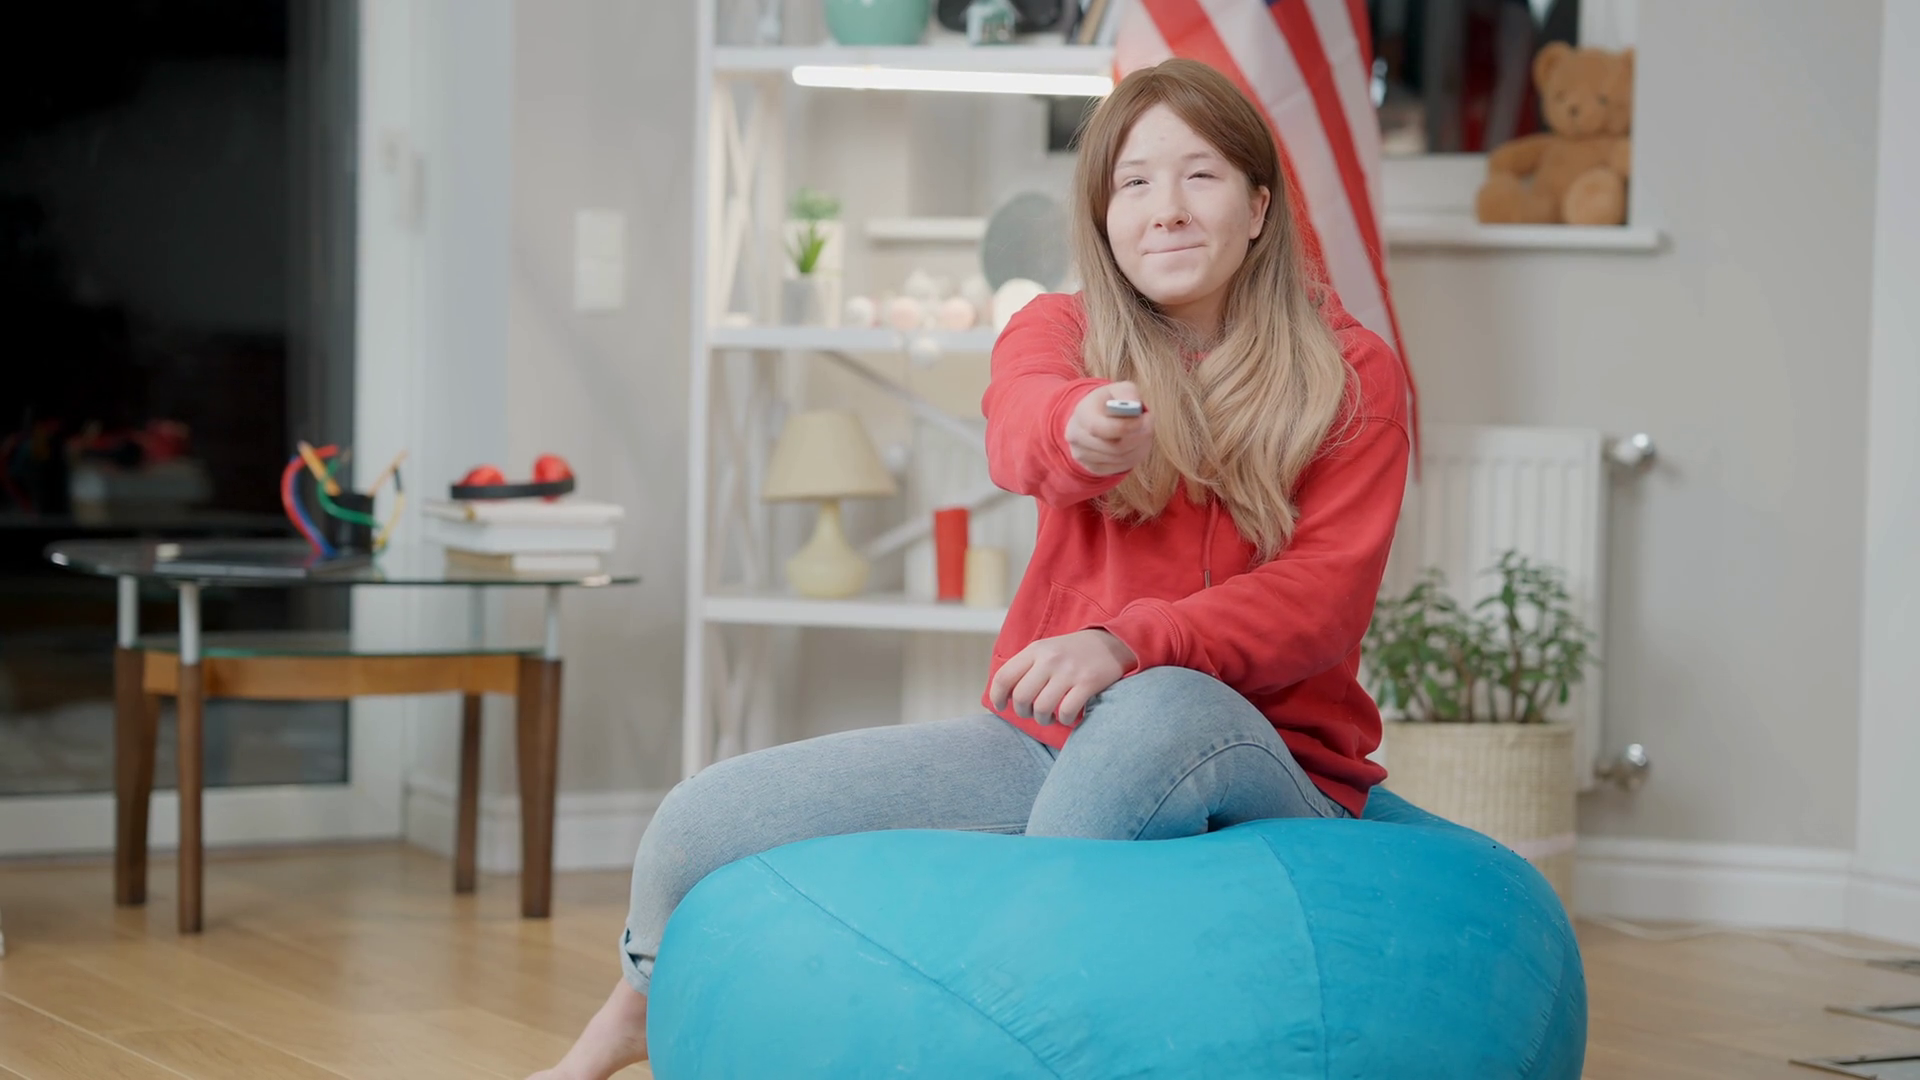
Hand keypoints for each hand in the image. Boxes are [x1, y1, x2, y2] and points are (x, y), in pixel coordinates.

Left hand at [989, 630, 1136, 727]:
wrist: (1114, 642)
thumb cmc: (1074, 652)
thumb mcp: (1046, 650)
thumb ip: (1026, 668)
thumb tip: (1004, 695)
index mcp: (1035, 650)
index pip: (1004, 677)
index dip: (997, 697)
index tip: (1001, 707)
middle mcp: (1049, 659)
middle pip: (1021, 697)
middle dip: (1022, 712)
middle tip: (1032, 713)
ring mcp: (1069, 671)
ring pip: (1041, 708)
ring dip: (1043, 720)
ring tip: (1050, 717)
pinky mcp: (1088, 682)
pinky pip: (1066, 712)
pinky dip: (1064, 720)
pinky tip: (1068, 716)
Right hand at [1065, 381, 1154, 475]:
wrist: (1093, 417)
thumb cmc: (1109, 402)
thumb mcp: (1119, 390)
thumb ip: (1128, 394)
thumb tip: (1135, 407)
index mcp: (1081, 414)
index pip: (1101, 428)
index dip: (1127, 426)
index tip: (1145, 417)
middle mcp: (1077, 437)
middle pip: (1115, 447)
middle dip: (1139, 437)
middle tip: (1149, 425)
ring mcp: (1083, 455)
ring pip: (1121, 458)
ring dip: (1139, 446)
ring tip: (1143, 432)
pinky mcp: (1093, 468)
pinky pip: (1121, 467)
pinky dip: (1134, 456)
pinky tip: (1135, 444)